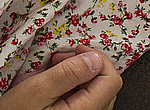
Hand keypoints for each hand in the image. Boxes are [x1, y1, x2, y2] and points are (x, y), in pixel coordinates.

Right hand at [0, 48, 121, 109]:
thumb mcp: (37, 90)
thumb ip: (67, 74)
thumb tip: (93, 59)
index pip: (111, 80)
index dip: (96, 58)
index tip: (75, 50)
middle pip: (106, 83)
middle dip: (86, 64)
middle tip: (59, 61)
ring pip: (97, 89)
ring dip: (79, 74)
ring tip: (54, 72)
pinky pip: (86, 97)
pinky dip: (74, 84)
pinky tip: (55, 84)